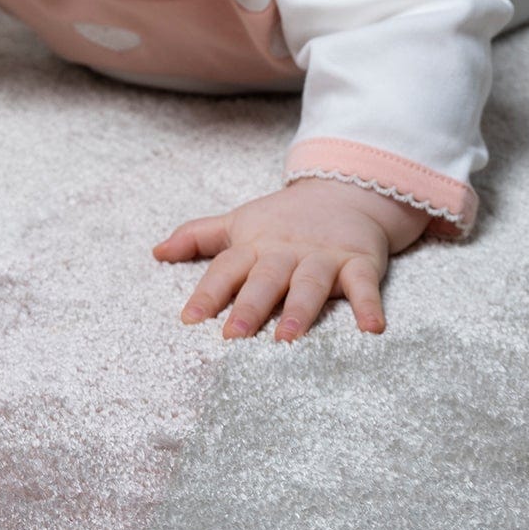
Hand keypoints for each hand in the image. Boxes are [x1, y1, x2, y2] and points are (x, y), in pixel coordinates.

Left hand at [151, 177, 432, 340]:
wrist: (346, 190)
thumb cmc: (284, 219)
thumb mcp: (240, 222)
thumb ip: (198, 237)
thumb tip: (156, 252)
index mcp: (255, 246)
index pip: (226, 268)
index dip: (208, 292)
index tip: (189, 319)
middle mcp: (286, 252)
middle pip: (265, 279)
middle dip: (250, 306)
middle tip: (233, 336)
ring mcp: (323, 257)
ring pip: (309, 284)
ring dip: (299, 310)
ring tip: (288, 339)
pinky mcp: (358, 262)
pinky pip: (364, 285)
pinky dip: (369, 306)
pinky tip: (372, 330)